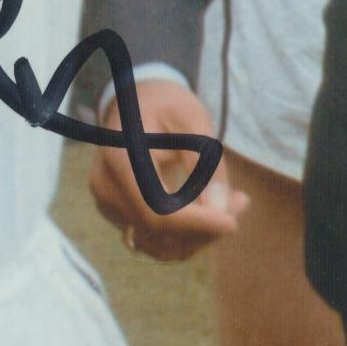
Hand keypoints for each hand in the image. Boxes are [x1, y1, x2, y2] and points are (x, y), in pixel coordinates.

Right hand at [86, 78, 243, 262]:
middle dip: (206, 227)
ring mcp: (108, 203)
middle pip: (161, 232)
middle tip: (240, 201)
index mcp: (120, 157)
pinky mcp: (118, 215)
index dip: (196, 224)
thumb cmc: (166, 104)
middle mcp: (106, 186)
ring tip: (230, 201)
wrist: (136, 101)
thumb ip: (206, 163)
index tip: (233, 222)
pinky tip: (210, 211)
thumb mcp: (192, 120)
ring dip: (201, 235)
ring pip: (162, 244)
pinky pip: (157, 241)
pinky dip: (188, 236)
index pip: (156, 211)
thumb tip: (219, 210)